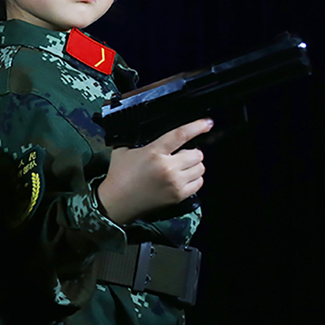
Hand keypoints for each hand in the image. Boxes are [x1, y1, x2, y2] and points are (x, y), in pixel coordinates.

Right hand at [97, 118, 211, 224]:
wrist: (117, 202)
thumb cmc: (119, 175)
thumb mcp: (123, 150)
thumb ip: (137, 139)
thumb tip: (150, 130)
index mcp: (153, 152)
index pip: (180, 135)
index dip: (197, 127)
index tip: (207, 122)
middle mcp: (167, 168)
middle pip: (196, 154)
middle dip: (192, 152)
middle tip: (182, 153)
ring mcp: (174, 183)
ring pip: (200, 168)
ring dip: (194, 165)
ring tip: (183, 166)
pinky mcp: (178, 196)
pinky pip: (199, 183)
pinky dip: (195, 178)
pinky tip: (184, 177)